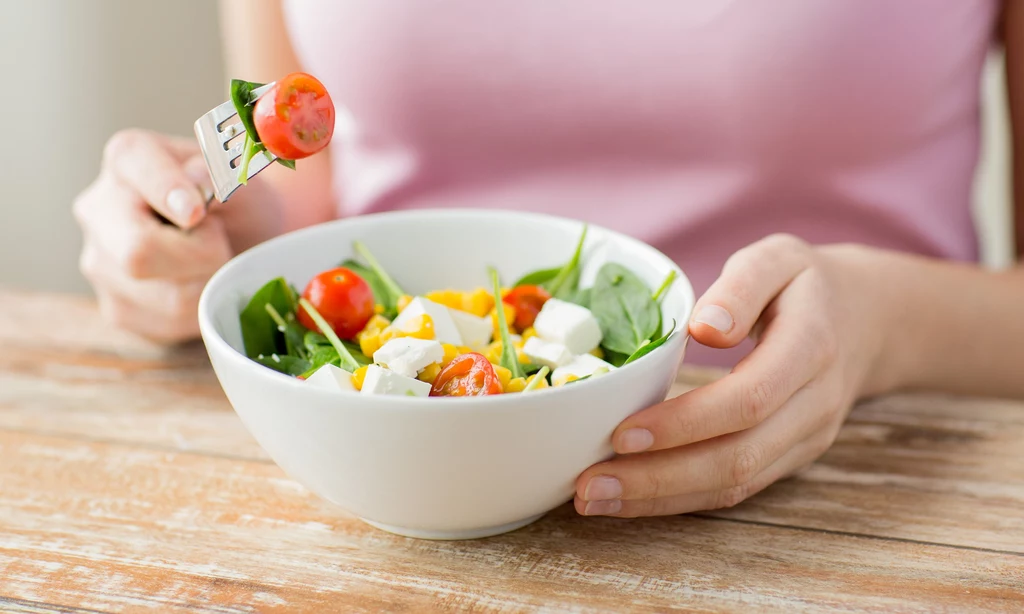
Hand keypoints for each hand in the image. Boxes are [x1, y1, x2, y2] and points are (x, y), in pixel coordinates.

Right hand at [74, 129, 283, 342]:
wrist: (243, 241)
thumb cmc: (240, 204)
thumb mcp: (242, 180)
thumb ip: (220, 175)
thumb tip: (197, 180)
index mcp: (128, 159)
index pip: (135, 168)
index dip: (166, 190)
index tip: (196, 211)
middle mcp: (99, 209)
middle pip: (138, 251)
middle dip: (200, 255)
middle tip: (221, 243)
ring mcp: (100, 263)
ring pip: (166, 296)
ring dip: (209, 283)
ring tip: (213, 261)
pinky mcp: (117, 308)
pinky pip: (170, 323)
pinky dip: (202, 309)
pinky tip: (203, 284)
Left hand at [575, 234, 890, 516]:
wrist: (868, 321)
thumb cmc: (806, 284)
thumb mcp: (778, 259)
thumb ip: (741, 286)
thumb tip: (706, 328)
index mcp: (811, 348)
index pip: (747, 399)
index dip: (684, 423)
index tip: (621, 434)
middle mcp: (814, 405)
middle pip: (737, 458)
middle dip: (658, 478)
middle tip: (588, 485)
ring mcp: (806, 440)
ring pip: (734, 485)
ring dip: (660, 500)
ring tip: (594, 499)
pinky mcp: (790, 459)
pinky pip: (736, 490)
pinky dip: (679, 500)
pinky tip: (630, 499)